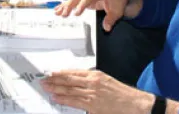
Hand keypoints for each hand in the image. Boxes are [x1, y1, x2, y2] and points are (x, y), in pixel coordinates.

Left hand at [41, 70, 157, 113]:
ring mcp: (92, 94)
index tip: (51, 72)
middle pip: (68, 79)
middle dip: (54, 80)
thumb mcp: (106, 82)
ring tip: (45, 87)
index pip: (73, 72)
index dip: (60, 73)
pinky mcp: (93, 105)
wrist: (135, 104)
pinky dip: (64, 99)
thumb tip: (78, 83)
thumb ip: (92, 81)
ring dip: (55, 88)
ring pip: (69, 90)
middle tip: (43, 79)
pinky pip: (75, 101)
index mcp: (95, 75)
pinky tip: (55, 98)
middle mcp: (92, 82)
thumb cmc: (122, 95)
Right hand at [55, 0, 141, 30]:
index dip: (81, 5)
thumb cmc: (118, 0)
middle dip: (69, 5)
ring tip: (57, 13)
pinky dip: (66, 5)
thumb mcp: (117, 11)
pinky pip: (74, 0)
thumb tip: (106, 27)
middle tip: (64, 14)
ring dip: (65, 5)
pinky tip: (59, 9)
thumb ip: (111, 19)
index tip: (76, 14)